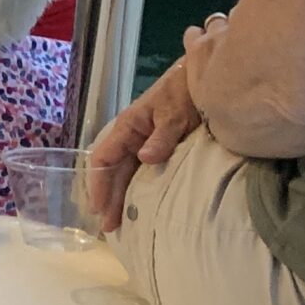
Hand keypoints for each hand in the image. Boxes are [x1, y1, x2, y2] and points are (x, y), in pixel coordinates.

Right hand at [88, 56, 204, 224]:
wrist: (206, 78)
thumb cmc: (185, 93)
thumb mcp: (175, 114)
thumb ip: (162, 137)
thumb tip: (145, 158)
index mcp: (128, 127)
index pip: (103, 159)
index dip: (98, 184)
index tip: (100, 208)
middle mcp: (131, 136)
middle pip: (112, 170)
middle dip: (108, 198)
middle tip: (108, 226)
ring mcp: (144, 141)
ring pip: (125, 172)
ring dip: (120, 195)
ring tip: (120, 220)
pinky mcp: (158, 145)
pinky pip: (140, 170)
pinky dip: (135, 187)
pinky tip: (138, 202)